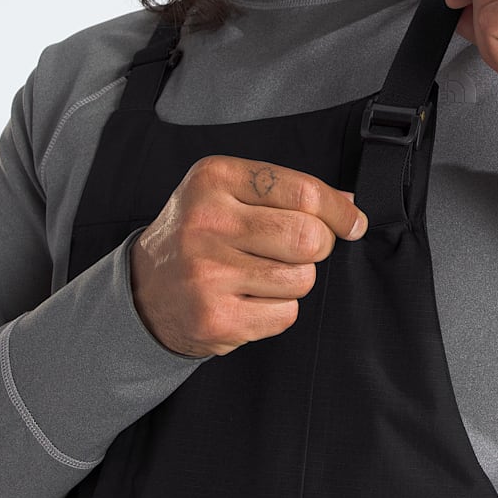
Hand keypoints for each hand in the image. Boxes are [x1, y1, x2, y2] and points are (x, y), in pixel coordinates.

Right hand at [129, 155, 367, 357]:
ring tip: (262, 274)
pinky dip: (279, 309)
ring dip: (296, 280)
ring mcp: (207, 273)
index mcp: (214, 179)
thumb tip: (350, 207)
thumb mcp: (230, 192)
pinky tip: (249, 298)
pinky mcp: (215, 318)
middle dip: (318, 247)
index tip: (353, 222)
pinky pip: (285, 314)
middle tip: (300, 250)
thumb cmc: (201, 233)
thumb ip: (288, 192)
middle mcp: (206, 222)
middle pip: (308, 238)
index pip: (304, 191)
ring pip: (302, 279)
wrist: (144, 288)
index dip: (339, 210)